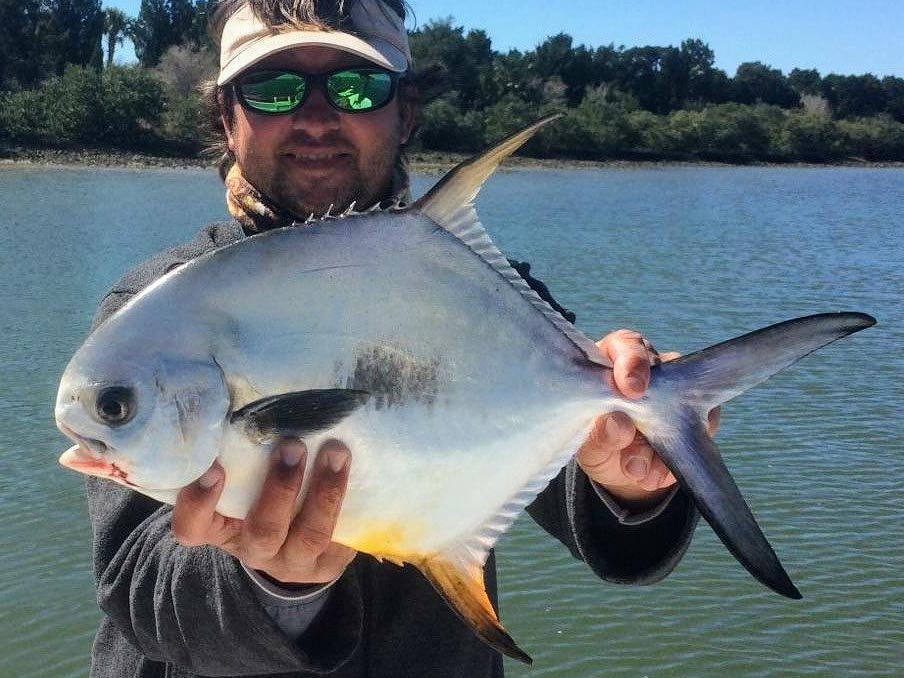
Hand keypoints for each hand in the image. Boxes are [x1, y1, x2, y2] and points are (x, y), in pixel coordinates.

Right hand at [172, 438, 355, 584]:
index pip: (193, 528)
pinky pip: (344, 537)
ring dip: (325, 491)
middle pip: (263, 531)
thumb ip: (239, 454)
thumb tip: (244, 395)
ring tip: (336, 452)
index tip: (214, 467)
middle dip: (280, 488)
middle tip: (292, 444)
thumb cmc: (260, 498)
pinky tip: (359, 474)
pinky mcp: (330, 561)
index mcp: (221, 530)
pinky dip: (350, 503)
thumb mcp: (241, 483)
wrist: (300, 546)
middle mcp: (254, 549)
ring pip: (310, 535)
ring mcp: (295, 560)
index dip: (199, 503)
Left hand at [576, 329, 719, 508]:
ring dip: (662, 441)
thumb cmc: (597, 441)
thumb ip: (598, 433)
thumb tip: (619, 425)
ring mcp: (678, 390)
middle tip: (635, 441)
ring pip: (684, 402)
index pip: (626, 345)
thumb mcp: (589, 442)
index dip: (631, 362)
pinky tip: (656, 475)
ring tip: (637, 470)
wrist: (622, 469)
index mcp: (612, 360)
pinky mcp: (702, 415)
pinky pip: (703, 429)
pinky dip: (678, 456)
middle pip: (662, 369)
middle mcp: (649, 368)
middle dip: (652, 408)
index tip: (631, 389)